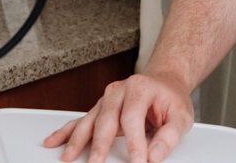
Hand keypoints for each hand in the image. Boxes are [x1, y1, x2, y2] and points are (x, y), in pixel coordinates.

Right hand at [42, 70, 194, 162]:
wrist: (164, 82)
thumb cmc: (171, 99)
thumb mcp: (182, 115)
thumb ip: (170, 136)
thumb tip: (155, 155)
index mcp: (140, 88)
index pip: (133, 117)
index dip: (134, 141)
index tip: (137, 161)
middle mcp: (119, 91)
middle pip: (106, 119)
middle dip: (100, 144)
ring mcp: (106, 100)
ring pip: (89, 120)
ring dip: (77, 140)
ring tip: (69, 157)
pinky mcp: (99, 109)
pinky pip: (80, 121)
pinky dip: (66, 132)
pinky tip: (53, 142)